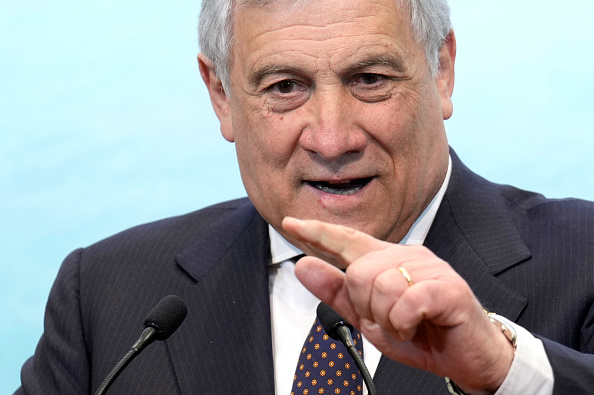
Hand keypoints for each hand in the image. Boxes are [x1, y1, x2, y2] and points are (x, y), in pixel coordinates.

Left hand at [281, 217, 513, 392]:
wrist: (468, 357)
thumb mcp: (370, 318)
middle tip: (389, 321)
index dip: (317, 233)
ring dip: (387, 319)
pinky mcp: (447, 287)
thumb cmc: (421, 333)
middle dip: (366, 307)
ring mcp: (429, 268)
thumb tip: (303, 266)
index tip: (289, 224)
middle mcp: (407, 256)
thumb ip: (337, 293)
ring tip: (405, 325)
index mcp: (387, 261)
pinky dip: (404, 323)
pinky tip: (416, 325)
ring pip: (380, 286)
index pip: (347, 240)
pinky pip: (406, 301)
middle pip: (358, 271)